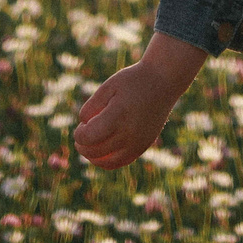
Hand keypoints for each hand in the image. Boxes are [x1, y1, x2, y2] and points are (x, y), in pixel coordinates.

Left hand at [73, 34, 205, 168]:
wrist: (163, 81)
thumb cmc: (132, 80)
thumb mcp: (108, 87)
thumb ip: (91, 106)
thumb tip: (83, 125)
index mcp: (118, 115)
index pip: (90, 137)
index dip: (79, 134)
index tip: (80, 126)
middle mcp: (129, 133)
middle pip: (96, 151)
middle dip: (83, 145)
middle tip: (81, 135)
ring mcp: (138, 143)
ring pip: (107, 162)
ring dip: (93, 157)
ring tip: (87, 145)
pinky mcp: (143, 146)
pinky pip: (121, 162)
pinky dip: (107, 161)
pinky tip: (100, 152)